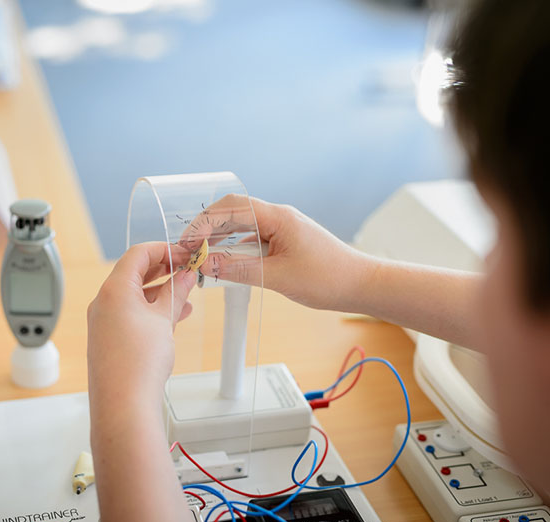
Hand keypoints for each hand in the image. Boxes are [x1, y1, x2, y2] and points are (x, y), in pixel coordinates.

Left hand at [87, 242, 195, 409]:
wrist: (123, 404)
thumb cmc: (139, 362)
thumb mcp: (164, 319)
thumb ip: (177, 291)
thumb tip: (186, 275)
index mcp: (114, 289)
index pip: (138, 254)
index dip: (165, 249)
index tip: (186, 253)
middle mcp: (103, 301)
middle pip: (134, 273)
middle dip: (164, 270)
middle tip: (188, 271)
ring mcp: (103, 321)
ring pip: (134, 295)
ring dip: (160, 292)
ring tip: (186, 297)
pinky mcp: (106, 339)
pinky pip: (129, 314)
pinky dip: (150, 310)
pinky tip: (171, 318)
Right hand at [184, 194, 371, 311]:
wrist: (361, 286)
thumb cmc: (328, 278)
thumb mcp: (278, 277)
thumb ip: (238, 269)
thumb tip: (207, 265)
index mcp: (278, 217)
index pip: (231, 207)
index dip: (205, 221)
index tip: (189, 242)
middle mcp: (279, 217)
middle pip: (233, 213)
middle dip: (207, 229)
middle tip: (188, 250)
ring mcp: (282, 229)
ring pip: (242, 228)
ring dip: (220, 241)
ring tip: (202, 259)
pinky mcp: (285, 242)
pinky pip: (253, 241)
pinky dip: (235, 251)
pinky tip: (225, 265)